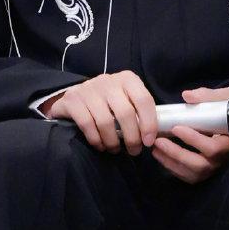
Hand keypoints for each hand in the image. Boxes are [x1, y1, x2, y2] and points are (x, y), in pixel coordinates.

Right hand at [41, 71, 157, 154]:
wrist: (75, 96)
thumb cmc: (108, 101)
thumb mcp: (125, 99)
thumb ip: (139, 111)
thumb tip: (155, 135)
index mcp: (127, 79)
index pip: (143, 99)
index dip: (149, 123)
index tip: (148, 141)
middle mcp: (108, 81)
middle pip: (125, 113)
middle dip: (132, 137)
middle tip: (134, 150)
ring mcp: (89, 89)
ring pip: (106, 121)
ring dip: (113, 142)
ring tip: (115, 150)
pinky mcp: (72, 100)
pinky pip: (87, 125)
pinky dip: (96, 140)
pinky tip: (101, 145)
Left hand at [150, 85, 228, 185]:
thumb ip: (209, 96)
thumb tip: (187, 96)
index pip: (213, 148)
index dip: (194, 140)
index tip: (176, 127)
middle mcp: (224, 157)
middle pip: (201, 164)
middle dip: (177, 154)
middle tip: (159, 141)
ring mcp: (216, 166)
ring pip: (194, 172)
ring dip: (172, 163)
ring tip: (155, 149)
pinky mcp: (208, 169)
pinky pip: (190, 175)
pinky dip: (174, 168)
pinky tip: (161, 156)